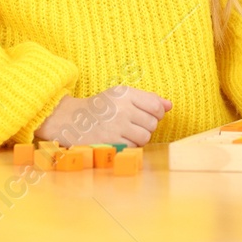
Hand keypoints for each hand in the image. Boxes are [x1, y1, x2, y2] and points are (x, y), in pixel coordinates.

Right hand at [33, 84, 171, 146]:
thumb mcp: (121, 95)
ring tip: (128, 132)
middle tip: (134, 124)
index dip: (158, 113)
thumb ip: (148, 99)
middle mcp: (121, 108)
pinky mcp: (111, 142)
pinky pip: (133, 147)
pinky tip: (120, 139)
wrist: (71, 120)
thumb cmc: (101, 107)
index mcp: (124, 93)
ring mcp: (116, 126)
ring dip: (141, 137)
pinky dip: (130, 145)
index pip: (156, 106)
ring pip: (145, 137)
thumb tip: (170, 105)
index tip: (149, 115)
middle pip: (152, 123)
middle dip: (147, 126)